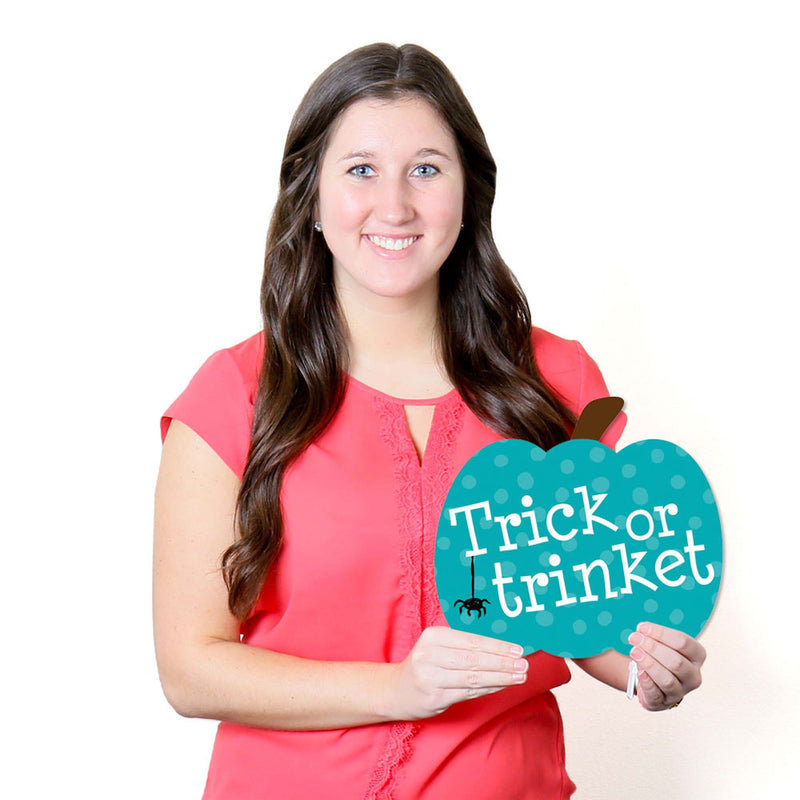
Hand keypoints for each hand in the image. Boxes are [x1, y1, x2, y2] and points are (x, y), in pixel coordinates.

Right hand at [384, 626, 528, 720]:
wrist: (396, 690)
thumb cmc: (425, 665)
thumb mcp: (438, 646)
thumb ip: (465, 645)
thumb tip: (502, 648)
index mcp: (433, 636)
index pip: (471, 640)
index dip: (497, 646)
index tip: (518, 649)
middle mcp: (430, 654)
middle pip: (474, 658)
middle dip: (503, 662)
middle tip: (524, 664)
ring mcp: (431, 677)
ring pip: (473, 677)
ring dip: (500, 676)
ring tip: (520, 675)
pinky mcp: (435, 697)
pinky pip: (468, 692)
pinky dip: (488, 688)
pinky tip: (502, 685)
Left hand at [628, 622, 705, 710]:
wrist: (654, 682)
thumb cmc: (660, 657)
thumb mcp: (664, 644)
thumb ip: (655, 636)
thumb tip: (642, 628)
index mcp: (697, 656)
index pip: (683, 642)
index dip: (660, 633)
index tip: (641, 627)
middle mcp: (693, 676)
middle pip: (676, 662)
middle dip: (652, 647)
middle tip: (634, 638)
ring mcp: (681, 692)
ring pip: (667, 679)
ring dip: (648, 663)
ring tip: (633, 652)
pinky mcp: (664, 702)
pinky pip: (656, 693)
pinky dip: (646, 681)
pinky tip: (639, 671)